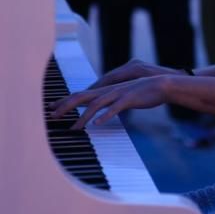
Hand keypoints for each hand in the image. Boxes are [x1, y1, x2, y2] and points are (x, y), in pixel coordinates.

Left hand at [49, 59, 185, 127]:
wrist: (162, 84)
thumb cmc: (142, 92)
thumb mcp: (121, 98)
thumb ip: (109, 104)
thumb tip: (98, 113)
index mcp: (105, 90)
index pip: (80, 95)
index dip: (65, 101)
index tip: (52, 107)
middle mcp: (108, 90)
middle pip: (82, 97)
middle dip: (66, 107)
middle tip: (52, 116)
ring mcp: (118, 94)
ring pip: (96, 105)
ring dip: (83, 117)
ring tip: (74, 128)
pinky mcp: (129, 99)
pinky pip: (115, 108)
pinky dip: (106, 115)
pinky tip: (98, 123)